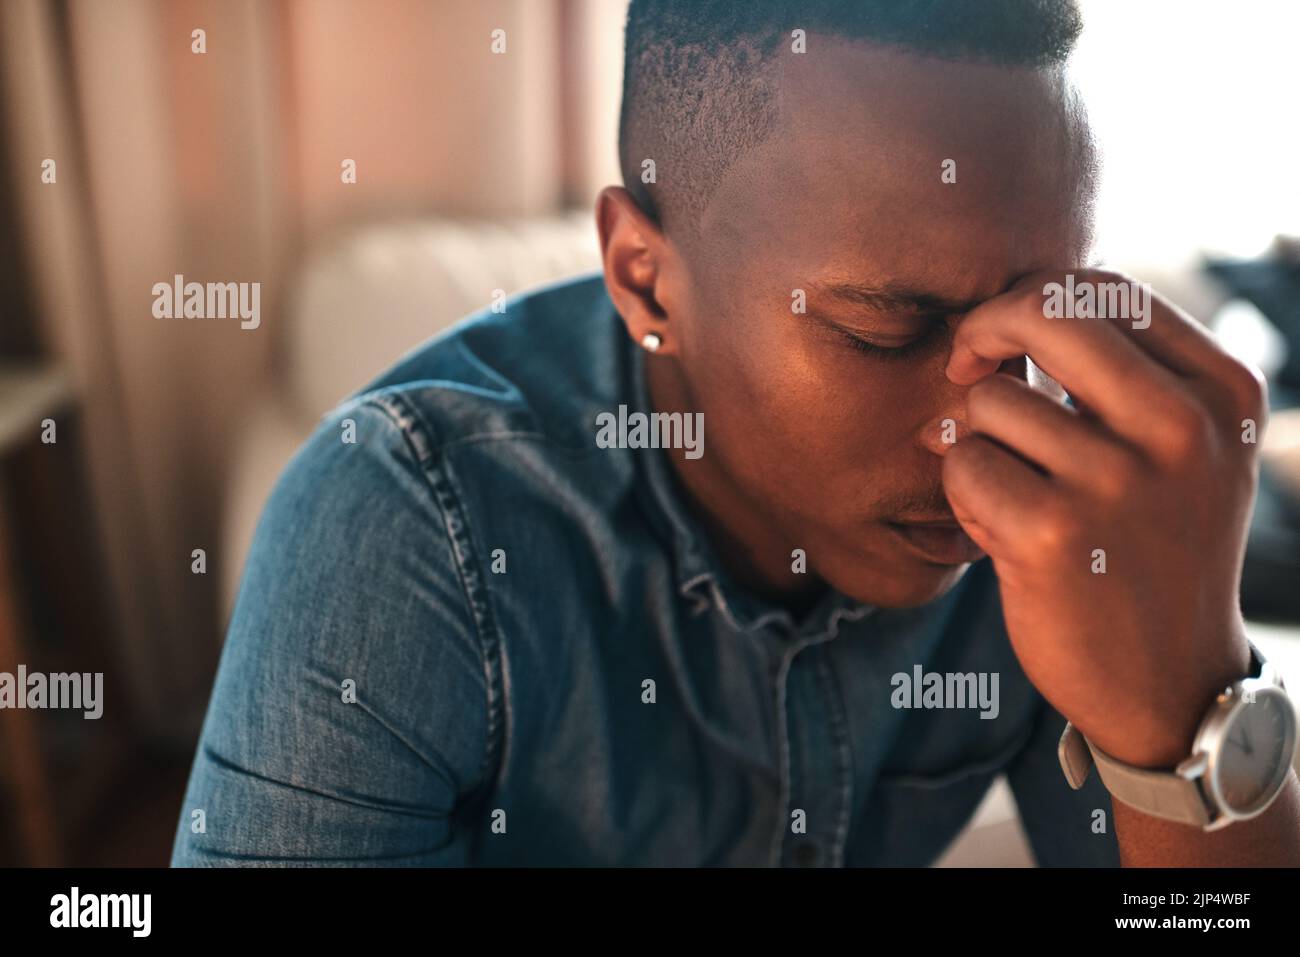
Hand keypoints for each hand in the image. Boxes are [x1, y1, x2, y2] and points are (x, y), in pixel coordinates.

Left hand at [942, 269, 1263, 767]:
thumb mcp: (1181, 451)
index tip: (1002, 341)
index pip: (1104, 288)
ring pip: (990, 399)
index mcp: (1223, 393)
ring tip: (1013, 490)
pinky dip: (963, 492)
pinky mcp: (1051, 534)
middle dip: (981, 330)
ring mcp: (1118, 481)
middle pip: (1042, 310)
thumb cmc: (1156, 548)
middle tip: (962, 368)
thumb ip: (1123, 374)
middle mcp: (1182, 429)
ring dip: (977, 440)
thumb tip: (1014, 308)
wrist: (1169, 682)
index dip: (1029, 299)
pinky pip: (963, 463)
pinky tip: (999, 530)